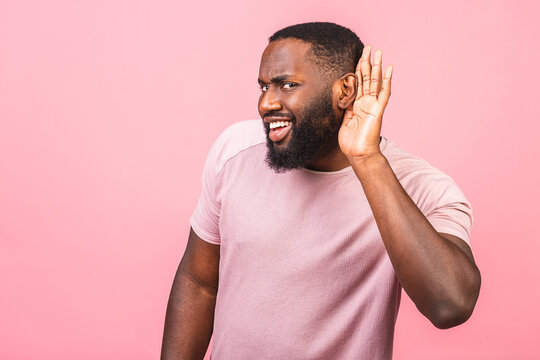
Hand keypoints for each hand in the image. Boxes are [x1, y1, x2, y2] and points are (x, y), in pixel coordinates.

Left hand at [338, 46, 392, 160]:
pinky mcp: (378, 110)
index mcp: (358, 106)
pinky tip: (389, 68)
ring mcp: (373, 105)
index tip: (359, 57)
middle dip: (367, 62)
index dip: (358, 70)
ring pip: (375, 81)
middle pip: (367, 78)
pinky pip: (384, 92)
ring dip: (376, 66)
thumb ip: (346, 108)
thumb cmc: (351, 143)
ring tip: (378, 51)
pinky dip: (387, 80)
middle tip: (368, 47)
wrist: (359, 155)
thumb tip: (344, 97)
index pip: (358, 83)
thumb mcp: (345, 122)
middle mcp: (367, 103)